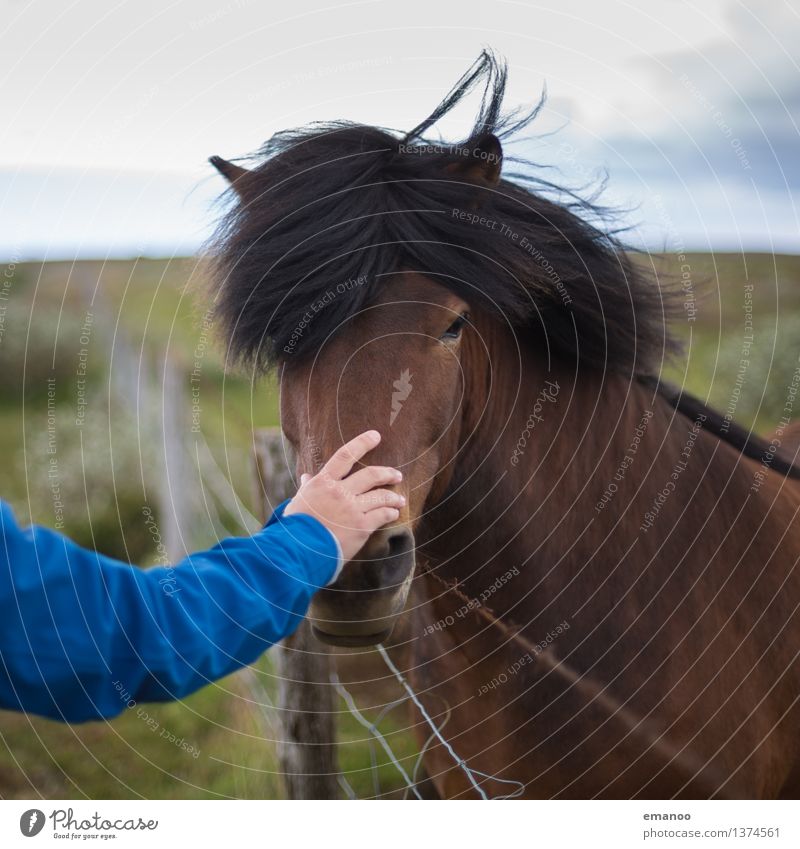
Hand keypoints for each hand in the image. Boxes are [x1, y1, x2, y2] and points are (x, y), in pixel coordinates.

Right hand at [283, 430, 403, 561]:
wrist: (298, 551)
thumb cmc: (295, 527)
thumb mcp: (299, 502)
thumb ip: (308, 488)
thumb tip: (306, 477)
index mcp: (323, 482)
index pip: (345, 455)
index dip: (362, 443)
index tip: (375, 436)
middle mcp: (340, 492)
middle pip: (371, 475)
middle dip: (387, 473)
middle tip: (397, 475)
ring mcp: (352, 509)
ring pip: (381, 496)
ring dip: (393, 496)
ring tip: (399, 499)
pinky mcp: (362, 527)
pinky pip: (382, 515)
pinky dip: (390, 513)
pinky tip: (394, 514)